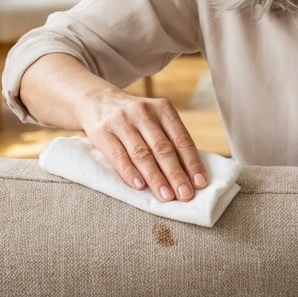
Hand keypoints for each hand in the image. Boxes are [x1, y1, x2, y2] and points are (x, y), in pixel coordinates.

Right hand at [78, 91, 208, 202]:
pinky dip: (130, 172)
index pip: (181, 138)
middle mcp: (143, 112)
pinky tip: (140, 186)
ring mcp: (122, 121)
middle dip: (176, 174)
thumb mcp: (155, 119)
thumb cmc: (135, 119)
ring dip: (156, 178)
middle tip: (185, 195)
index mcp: (162, 108)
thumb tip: (189, 174)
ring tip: (166, 196)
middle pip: (163, 148)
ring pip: (142, 154)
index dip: (192, 162)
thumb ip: (169, 140)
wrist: (97, 100)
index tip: (200, 183)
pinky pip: (119, 156)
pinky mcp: (103, 132)